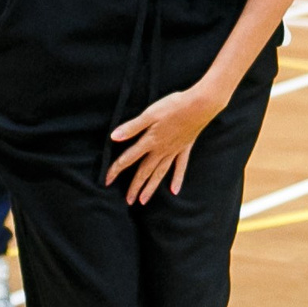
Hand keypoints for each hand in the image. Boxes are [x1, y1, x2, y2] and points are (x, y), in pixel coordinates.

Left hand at [107, 81, 221, 203]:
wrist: (200, 105)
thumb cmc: (174, 106)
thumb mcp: (150, 114)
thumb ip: (132, 127)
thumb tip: (114, 137)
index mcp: (150, 141)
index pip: (128, 158)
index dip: (116, 169)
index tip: (107, 181)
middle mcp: (161, 150)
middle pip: (144, 171)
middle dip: (135, 187)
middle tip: (128, 201)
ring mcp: (174, 151)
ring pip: (160, 173)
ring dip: (151, 187)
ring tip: (143, 200)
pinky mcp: (185, 148)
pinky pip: (180, 167)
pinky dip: (177, 179)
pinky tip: (174, 190)